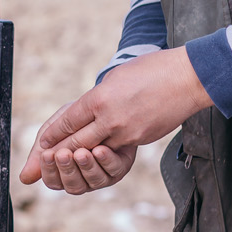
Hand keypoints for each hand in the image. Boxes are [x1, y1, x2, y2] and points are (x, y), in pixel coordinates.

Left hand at [20, 47, 210, 192]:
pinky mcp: (140, 140)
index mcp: (100, 98)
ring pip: (96, 149)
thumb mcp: (117, 76)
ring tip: (67, 161)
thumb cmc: (153, 70)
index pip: (68, 120)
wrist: (188, 79)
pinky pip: (118, 147)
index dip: (53, 133)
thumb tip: (86, 108)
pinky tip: (98, 153)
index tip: (43, 142)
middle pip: (77, 140)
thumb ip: (99, 96)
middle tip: (46, 159)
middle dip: (60, 151)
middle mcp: (109, 118)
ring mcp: (126, 132)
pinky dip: (105, 151)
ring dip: (80, 156)